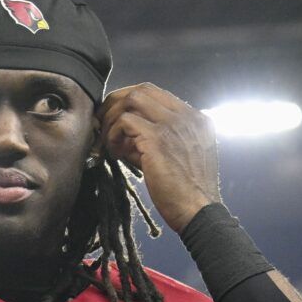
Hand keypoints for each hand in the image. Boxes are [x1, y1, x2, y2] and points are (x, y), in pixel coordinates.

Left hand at [98, 83, 220, 232]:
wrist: (199, 211)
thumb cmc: (186, 192)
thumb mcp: (180, 157)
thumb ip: (159, 140)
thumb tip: (126, 136)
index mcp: (195, 118)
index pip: (157, 93)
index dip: (130, 101)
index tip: (116, 117)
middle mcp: (186, 116)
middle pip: (142, 89)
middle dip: (117, 103)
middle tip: (102, 122)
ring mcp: (173, 125)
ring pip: (132, 100)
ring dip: (113, 118)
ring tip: (107, 141)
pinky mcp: (157, 139)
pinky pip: (125, 122)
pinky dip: (114, 134)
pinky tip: (114, 152)